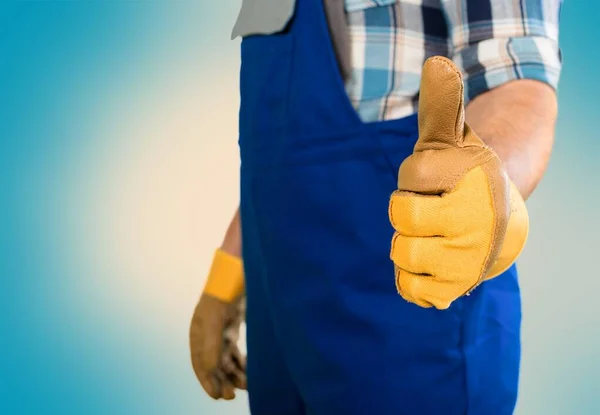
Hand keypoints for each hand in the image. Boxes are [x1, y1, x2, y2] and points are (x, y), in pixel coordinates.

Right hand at [190, 250, 245, 399]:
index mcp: (197, 332)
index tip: (217, 396)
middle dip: (222, 380)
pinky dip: (241, 361)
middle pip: (213, 363)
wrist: (238, 270)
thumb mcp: (215, 321)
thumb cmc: (223, 293)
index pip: (199, 363)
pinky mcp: (233, 325)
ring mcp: (220, 329)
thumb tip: (210, 371)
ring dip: (233, 373)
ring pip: (226, 358)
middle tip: (231, 395)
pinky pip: (235, 350)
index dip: (207, 381)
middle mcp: (207, 333)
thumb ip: (212, 347)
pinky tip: (248, 370)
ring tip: (245, 385)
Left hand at [388, 56, 528, 309]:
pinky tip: (425, 261)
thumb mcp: (452, 138)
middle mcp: (472, 224)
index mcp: (472, 182)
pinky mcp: (454, 289)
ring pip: (402, 253)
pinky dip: (410, 277)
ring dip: (407, 240)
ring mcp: (464, 261)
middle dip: (408, 208)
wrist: (498, 218)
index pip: (412, 175)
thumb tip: (436, 63)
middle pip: (403, 215)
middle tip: (431, 207)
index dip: (416, 175)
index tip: (438, 177)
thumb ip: (441, 105)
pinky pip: (412, 290)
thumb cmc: (464, 174)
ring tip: (430, 233)